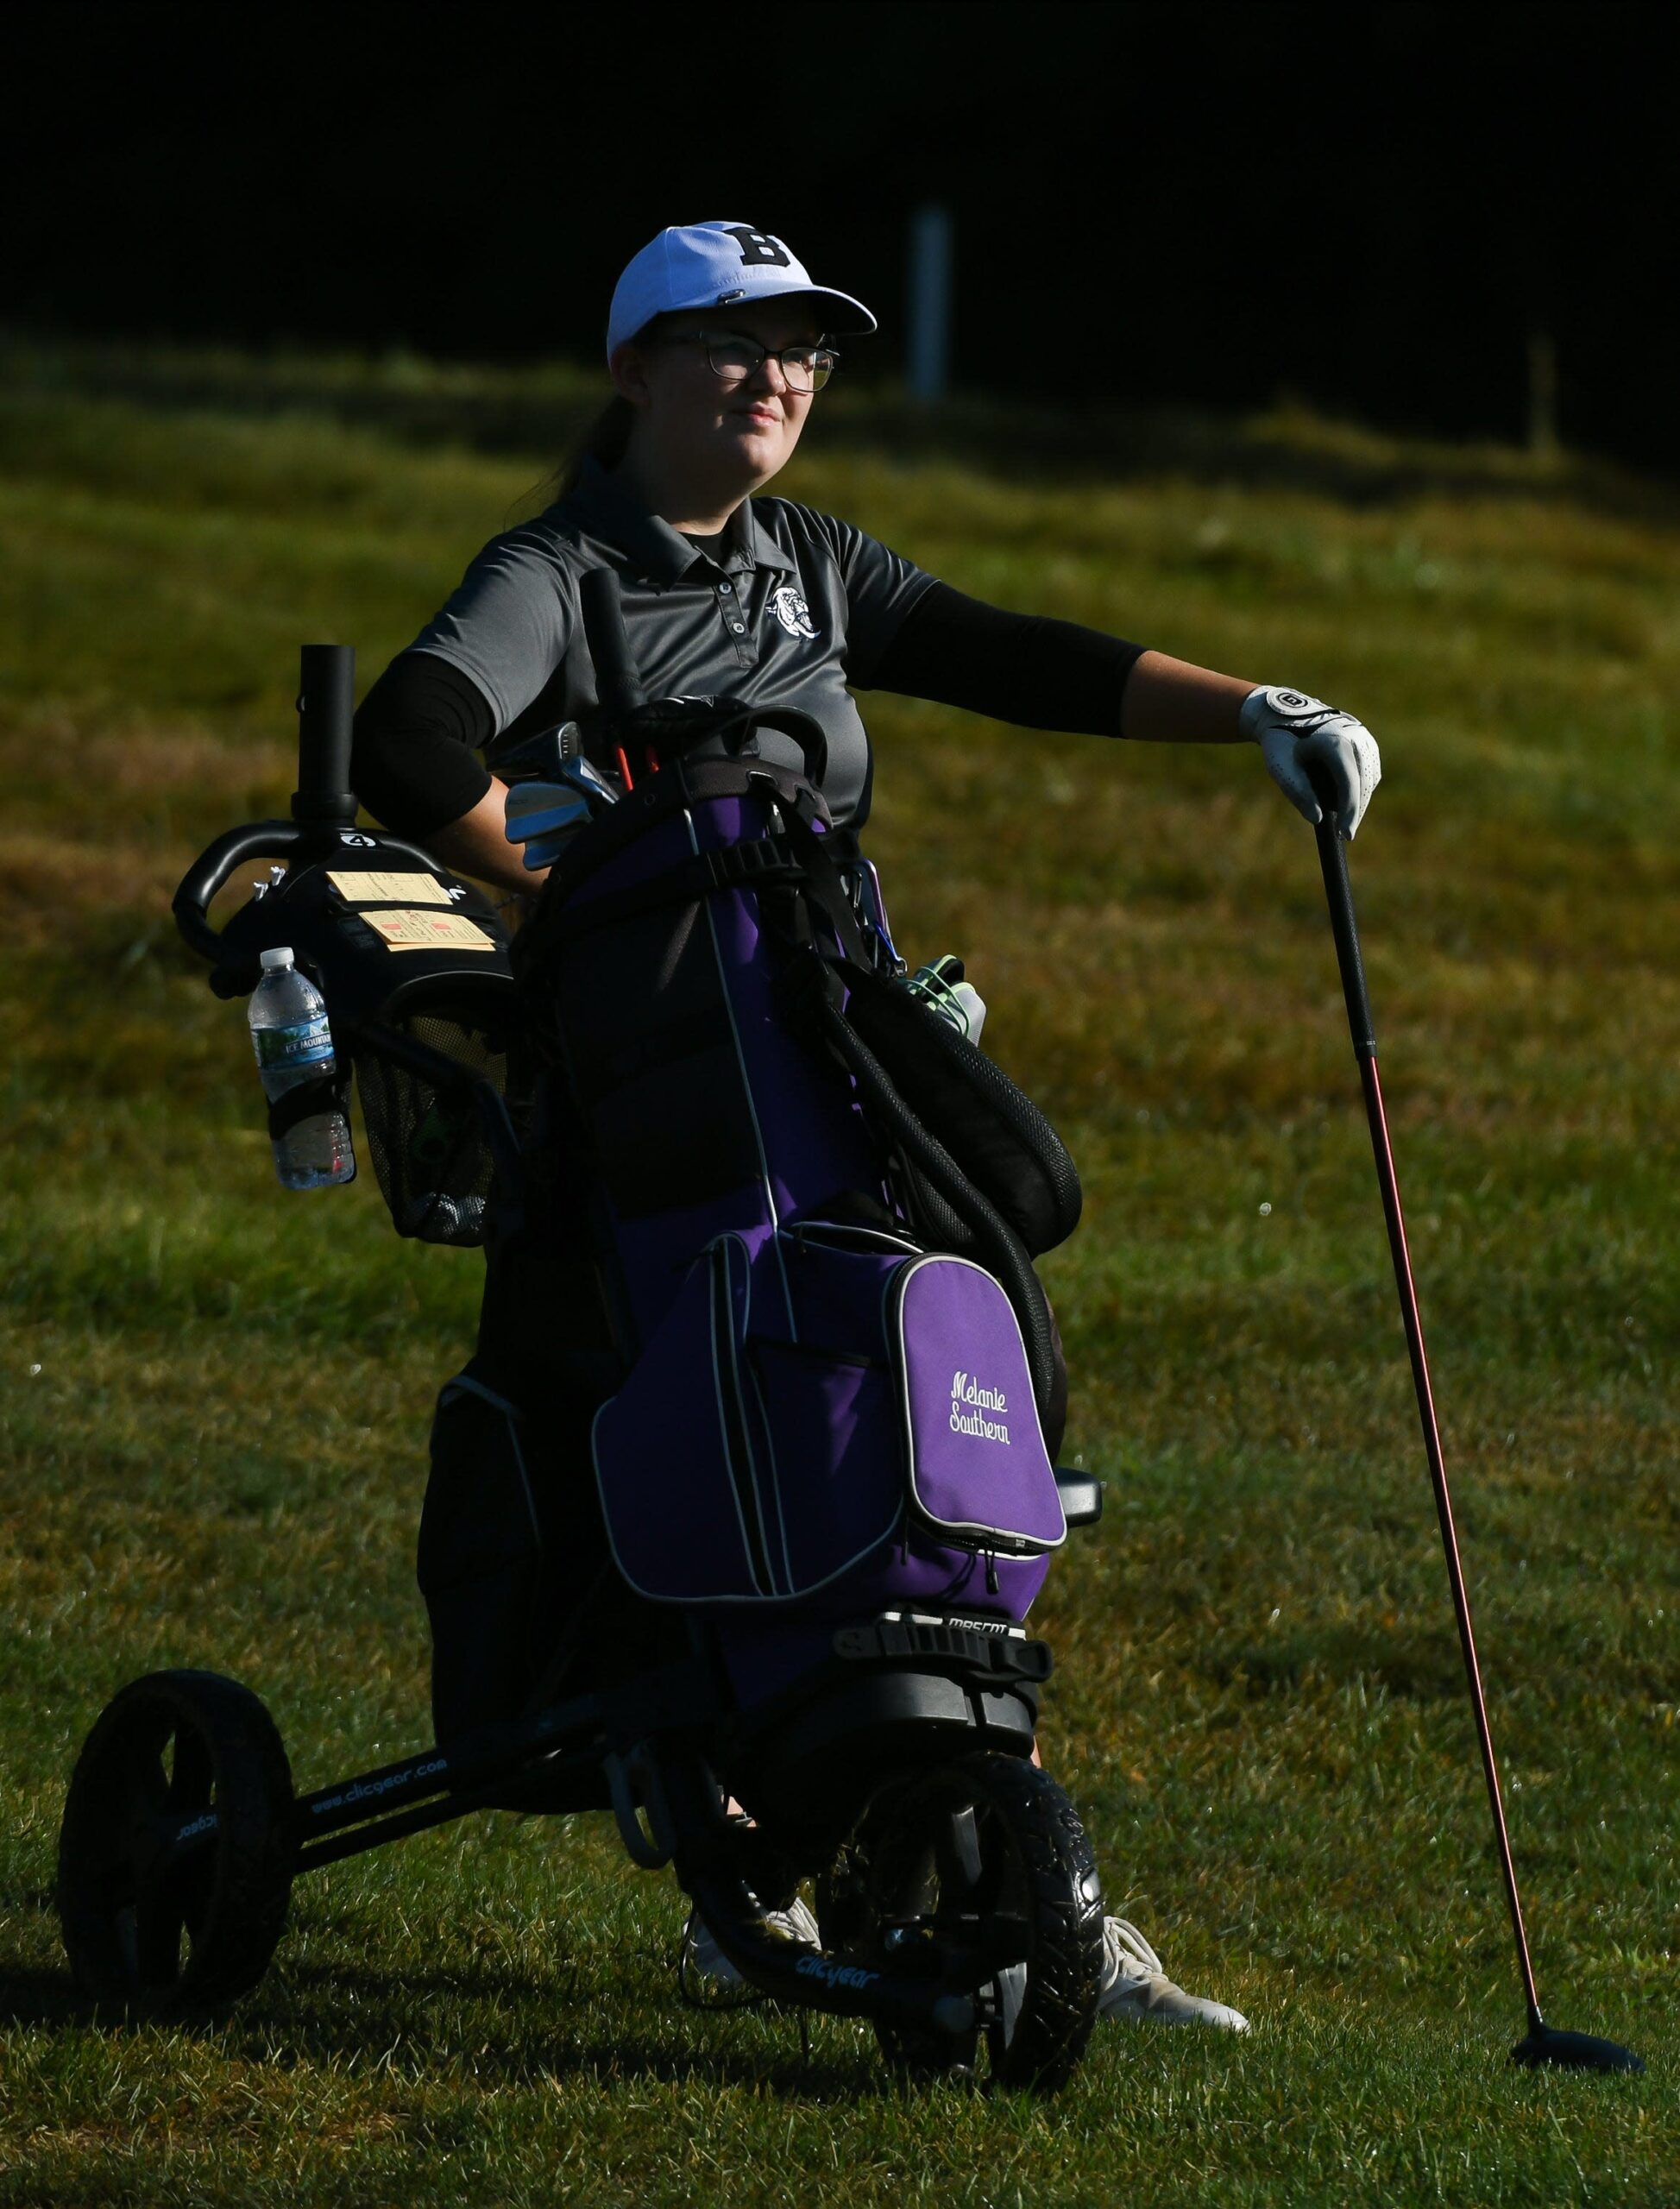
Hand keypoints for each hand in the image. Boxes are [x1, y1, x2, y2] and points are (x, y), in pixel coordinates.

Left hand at [1241, 686, 1381, 838]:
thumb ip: (1298, 792)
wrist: (1284, 715)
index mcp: (1336, 742)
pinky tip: (1349, 801)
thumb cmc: (1280, 743)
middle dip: (1355, 810)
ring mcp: (1363, 737)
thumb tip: (1317, 819)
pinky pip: (1369, 770)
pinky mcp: (1365, 740)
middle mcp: (1355, 736)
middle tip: (1345, 834)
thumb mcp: (1280, 767)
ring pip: (1369, 778)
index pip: (1349, 783)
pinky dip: (1361, 787)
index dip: (1349, 811)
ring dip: (1359, 799)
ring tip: (1346, 820)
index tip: (1346, 834)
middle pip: (1363, 783)